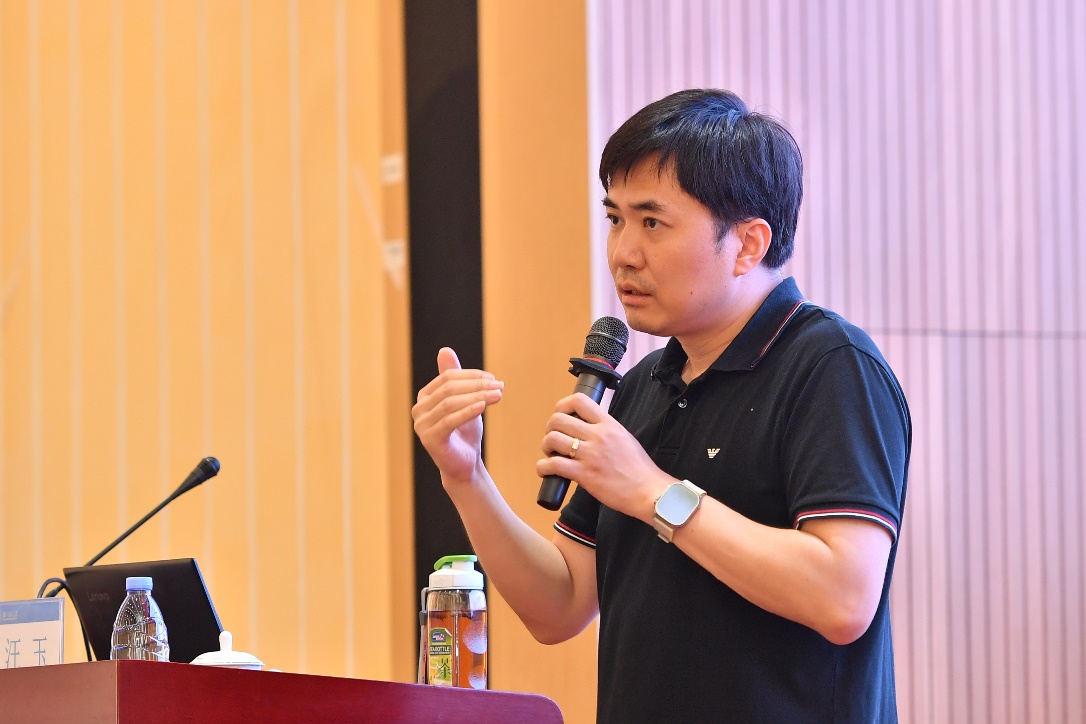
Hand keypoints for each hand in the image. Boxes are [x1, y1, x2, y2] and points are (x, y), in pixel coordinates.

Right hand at [412, 348, 503, 483]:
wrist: (465, 464)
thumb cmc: (465, 432)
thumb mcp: (464, 401)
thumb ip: (455, 378)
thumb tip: (444, 349)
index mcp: (425, 397)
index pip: (448, 377)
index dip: (472, 375)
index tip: (494, 378)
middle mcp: (418, 409)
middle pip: (449, 389)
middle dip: (476, 385)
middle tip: (499, 386)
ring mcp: (421, 425)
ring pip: (450, 403)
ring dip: (477, 396)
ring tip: (497, 395)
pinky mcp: (429, 439)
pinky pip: (449, 420)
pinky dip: (468, 411)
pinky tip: (483, 406)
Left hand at [536, 393, 673, 522]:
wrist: (648, 492)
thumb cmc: (639, 469)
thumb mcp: (624, 438)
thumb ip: (606, 430)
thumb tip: (586, 429)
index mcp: (609, 424)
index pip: (579, 400)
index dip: (562, 406)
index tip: (560, 415)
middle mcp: (598, 436)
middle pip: (558, 419)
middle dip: (550, 429)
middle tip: (554, 440)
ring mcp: (590, 455)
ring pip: (552, 439)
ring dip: (546, 447)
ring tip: (552, 454)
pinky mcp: (584, 474)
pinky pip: (553, 464)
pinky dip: (543, 467)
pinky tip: (546, 470)